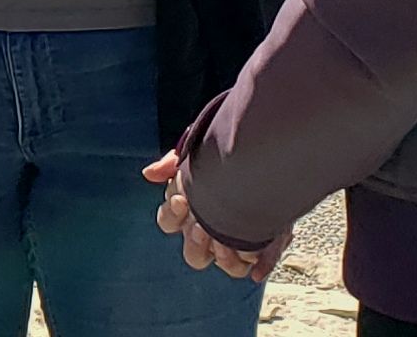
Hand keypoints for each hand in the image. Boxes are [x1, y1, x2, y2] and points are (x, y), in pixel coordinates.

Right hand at [147, 150, 279, 280]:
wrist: (266, 157)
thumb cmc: (227, 157)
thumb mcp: (197, 153)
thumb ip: (172, 164)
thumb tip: (149, 174)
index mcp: (192, 212)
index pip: (169, 222)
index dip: (172, 214)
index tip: (181, 199)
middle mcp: (211, 231)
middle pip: (193, 254)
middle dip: (195, 242)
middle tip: (201, 226)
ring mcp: (236, 240)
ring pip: (224, 263)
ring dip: (223, 255)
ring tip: (227, 238)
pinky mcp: (264, 244)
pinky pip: (258, 262)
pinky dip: (259, 263)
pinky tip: (257, 259)